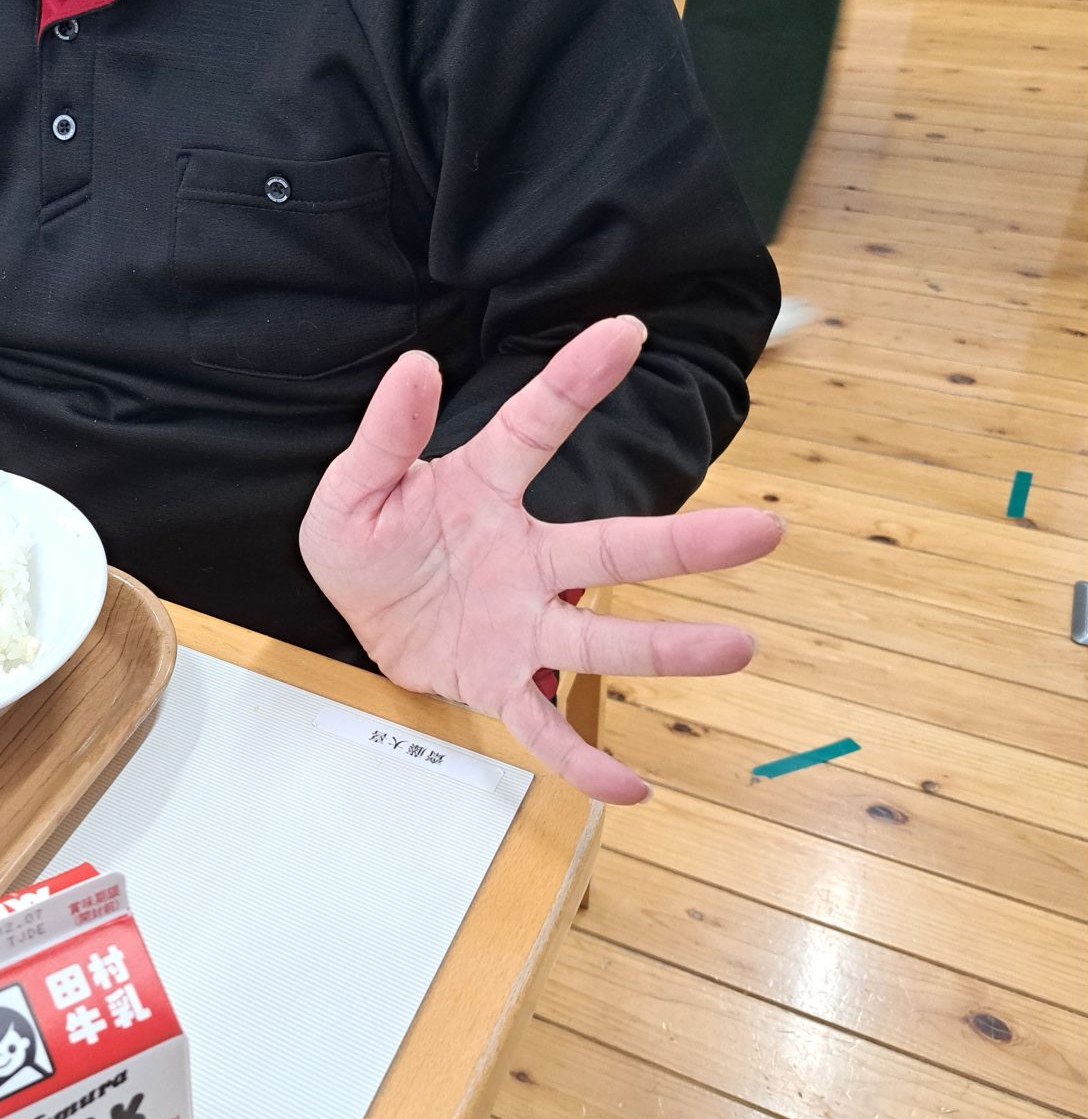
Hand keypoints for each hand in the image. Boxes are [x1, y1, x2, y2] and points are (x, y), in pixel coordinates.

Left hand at [299, 316, 783, 803]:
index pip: (535, 427)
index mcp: (483, 490)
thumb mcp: (353, 486)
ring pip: (598, 639)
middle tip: (764, 531)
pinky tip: (630, 787)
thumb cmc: (367, 541)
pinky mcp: (500, 680)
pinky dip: (582, 758)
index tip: (626, 331)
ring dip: (666, 647)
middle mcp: (522, 558)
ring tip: (737, 648)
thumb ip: (386, 435)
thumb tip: (416, 366)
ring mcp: (519, 623)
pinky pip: (545, 725)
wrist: (353, 614)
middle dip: (686, 542)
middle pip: (611, 548)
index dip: (576, 380)